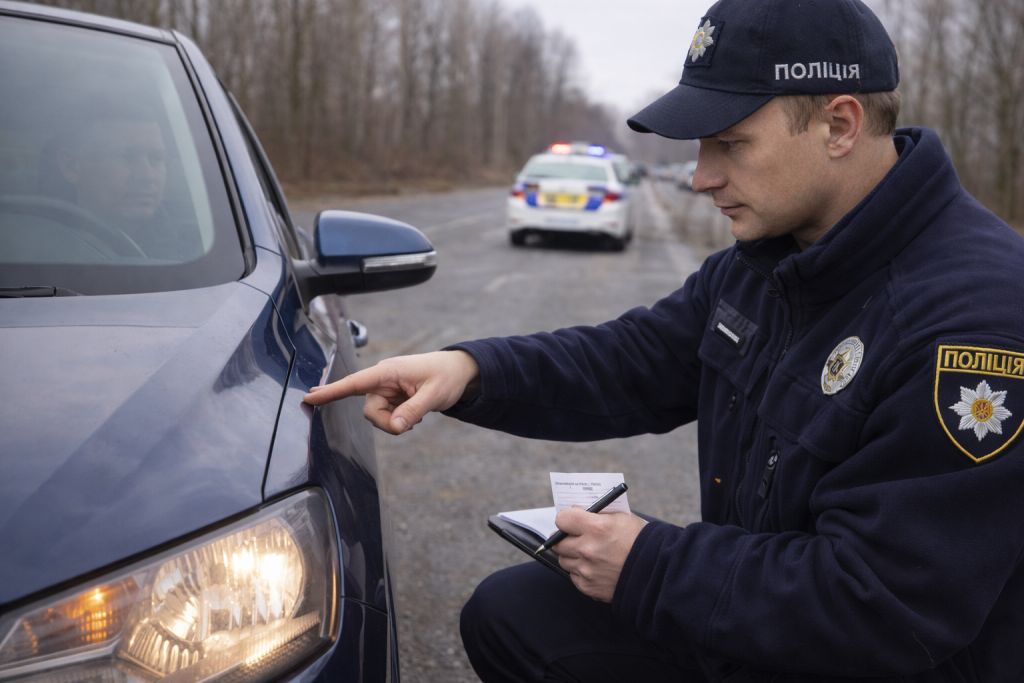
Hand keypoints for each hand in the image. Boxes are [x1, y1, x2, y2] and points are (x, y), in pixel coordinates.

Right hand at [303, 350, 479, 434]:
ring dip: (395, 423)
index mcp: (388, 371)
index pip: (354, 382)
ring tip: (417, 414)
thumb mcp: (435, 395)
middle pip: (369, 411)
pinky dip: (399, 421)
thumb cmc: (446, 376)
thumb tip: (396, 426)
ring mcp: (386, 389)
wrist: (459, 372)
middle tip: (410, 424)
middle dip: (387, 423)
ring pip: (377, 417)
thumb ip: (413, 411)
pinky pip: (386, 417)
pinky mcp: (391, 398)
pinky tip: (413, 414)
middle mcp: (382, 379)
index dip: (331, 391)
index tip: (309, 397)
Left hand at [551, 507, 646, 601]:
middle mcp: (588, 549)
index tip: (570, 521)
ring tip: (588, 553)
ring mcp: (587, 570)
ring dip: (572, 555)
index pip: (562, 519)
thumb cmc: (640, 541)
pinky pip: (573, 577)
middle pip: (558, 542)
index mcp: (597, 528)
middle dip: (565, 538)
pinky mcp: (588, 587)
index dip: (566, 519)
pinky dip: (580, 572)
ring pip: (564, 560)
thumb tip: (575, 511)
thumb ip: (596, 514)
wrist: (657, 573)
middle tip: (573, 537)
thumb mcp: (622, 518)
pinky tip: (595, 568)